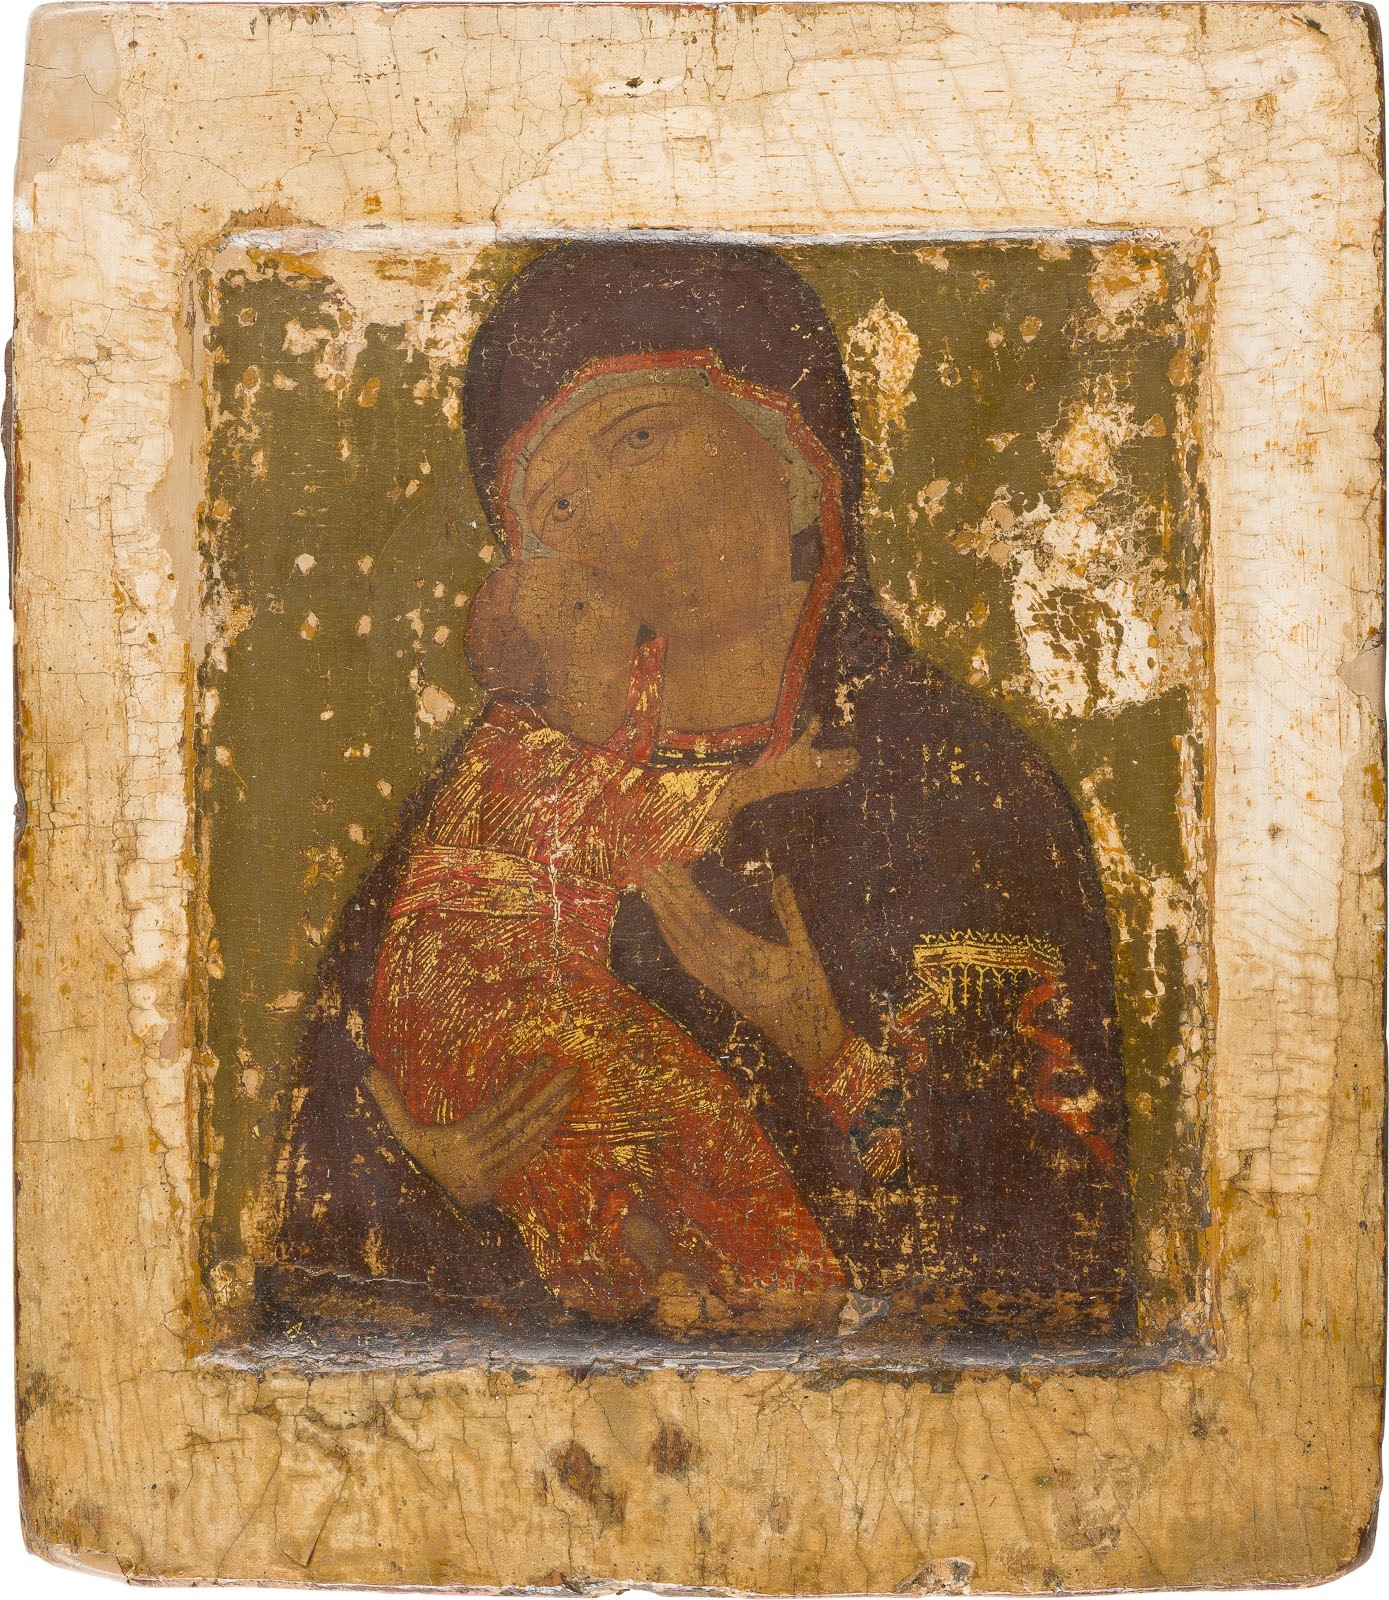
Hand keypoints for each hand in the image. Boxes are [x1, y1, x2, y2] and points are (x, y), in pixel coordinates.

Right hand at [365, 1059, 576, 1207]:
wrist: (416, 1212)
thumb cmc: (410, 1162)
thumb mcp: (400, 1133)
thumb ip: (388, 1101)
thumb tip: (367, 1069)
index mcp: (459, 1140)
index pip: (498, 1106)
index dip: (523, 1082)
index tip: (545, 1060)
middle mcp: (479, 1156)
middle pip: (520, 1119)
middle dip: (548, 1092)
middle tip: (572, 1069)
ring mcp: (492, 1169)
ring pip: (528, 1137)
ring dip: (553, 1110)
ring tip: (573, 1087)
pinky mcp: (500, 1180)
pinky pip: (527, 1154)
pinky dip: (545, 1134)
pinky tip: (559, 1114)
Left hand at [643, 864, 847, 1072]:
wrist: (805, 1039)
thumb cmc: (811, 991)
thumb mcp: (807, 949)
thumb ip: (790, 913)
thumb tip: (782, 879)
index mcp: (750, 955)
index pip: (708, 919)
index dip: (686, 894)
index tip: (672, 870)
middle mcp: (728, 968)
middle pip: (689, 928)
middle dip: (668, 898)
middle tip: (649, 871)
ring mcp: (719, 980)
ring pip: (684, 944)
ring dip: (665, 916)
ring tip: (651, 890)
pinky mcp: (716, 989)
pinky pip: (688, 963)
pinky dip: (673, 941)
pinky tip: (664, 925)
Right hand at [724, 716, 857, 815]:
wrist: (778, 778)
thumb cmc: (788, 759)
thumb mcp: (800, 743)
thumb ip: (811, 730)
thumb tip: (818, 716)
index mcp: (817, 759)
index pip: (838, 756)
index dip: (848, 753)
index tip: (854, 749)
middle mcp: (820, 770)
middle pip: (841, 766)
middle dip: (851, 761)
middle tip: (858, 756)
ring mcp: (819, 779)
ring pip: (838, 775)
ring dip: (847, 769)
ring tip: (854, 764)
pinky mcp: (816, 785)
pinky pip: (831, 782)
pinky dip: (839, 777)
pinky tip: (843, 775)